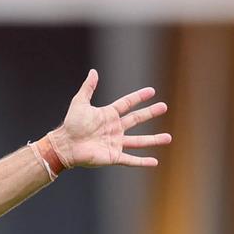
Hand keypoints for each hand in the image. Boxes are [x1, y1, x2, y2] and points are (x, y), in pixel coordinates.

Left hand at [48, 69, 171, 168]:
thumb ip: (88, 87)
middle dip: (150, 113)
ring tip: (168, 138)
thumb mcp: (80, 102)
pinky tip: (154, 162)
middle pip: (136, 119)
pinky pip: (130, 160)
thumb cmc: (71, 125)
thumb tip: (93, 71)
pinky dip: (142, 161)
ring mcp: (115, 143)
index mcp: (108, 115)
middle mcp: (114, 129)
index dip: (138, 97)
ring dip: (153, 139)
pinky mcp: (113, 156)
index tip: (152, 91)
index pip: (127, 104)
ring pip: (139, 141)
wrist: (65, 145)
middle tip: (164, 107)